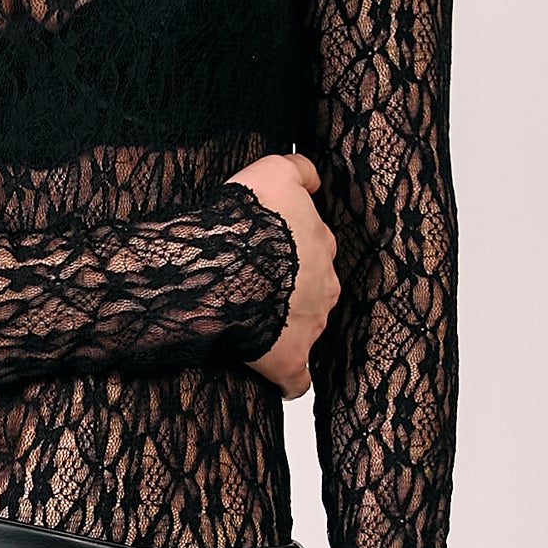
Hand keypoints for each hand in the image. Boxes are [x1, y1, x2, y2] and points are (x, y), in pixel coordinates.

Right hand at [231, 151, 338, 397]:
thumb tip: (315, 179)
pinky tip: (277, 378)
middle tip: (259, 287)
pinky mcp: (289, 359)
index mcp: (321, 245)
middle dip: (295, 290)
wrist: (222, 267)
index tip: (267, 252)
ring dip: (288, 328)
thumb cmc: (243, 220)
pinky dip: (289, 378)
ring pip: (308, 328)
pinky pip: (296, 377)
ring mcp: (310, 325)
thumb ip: (299, 169)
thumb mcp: (273, 172)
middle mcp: (324, 286)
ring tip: (257, 326)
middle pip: (316, 289)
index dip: (291, 251)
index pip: (316, 249)